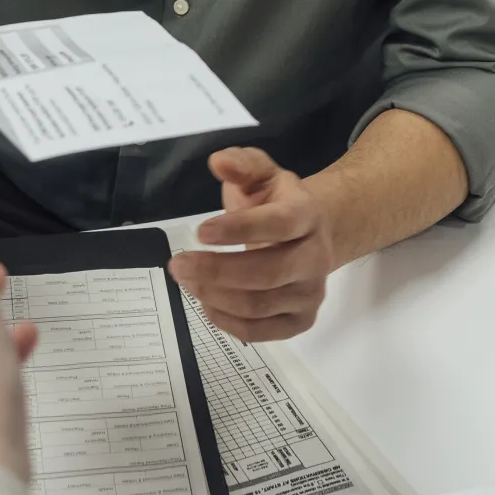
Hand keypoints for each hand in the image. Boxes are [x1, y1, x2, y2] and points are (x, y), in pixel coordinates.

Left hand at [168, 148, 338, 342]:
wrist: (312, 234)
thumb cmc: (277, 203)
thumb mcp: (261, 174)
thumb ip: (241, 164)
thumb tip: (219, 162)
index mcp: (307, 214)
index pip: (280, 225)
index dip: (240, 230)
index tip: (200, 232)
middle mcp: (316, 257)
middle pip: (268, 272)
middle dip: (216, 270)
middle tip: (178, 263)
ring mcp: (310, 293)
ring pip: (259, 305)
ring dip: (214, 295)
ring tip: (186, 279)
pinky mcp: (300, 320)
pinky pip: (260, 331)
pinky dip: (226, 321)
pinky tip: (205, 302)